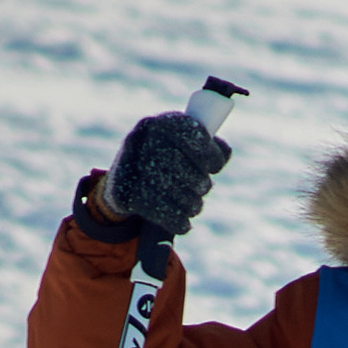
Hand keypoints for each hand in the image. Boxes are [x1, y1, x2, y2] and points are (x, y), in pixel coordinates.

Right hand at [95, 108, 231, 240]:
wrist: (124, 183)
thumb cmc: (164, 163)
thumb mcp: (184, 148)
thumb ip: (208, 146)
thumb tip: (224, 152)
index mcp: (159, 123)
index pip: (191, 133)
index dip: (209, 153)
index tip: (215, 167)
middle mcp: (141, 139)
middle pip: (180, 163)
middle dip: (200, 181)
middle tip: (204, 188)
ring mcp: (129, 165)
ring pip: (170, 189)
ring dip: (191, 203)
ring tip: (194, 206)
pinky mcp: (123, 193)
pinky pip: (158, 210)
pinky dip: (177, 221)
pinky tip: (184, 223)